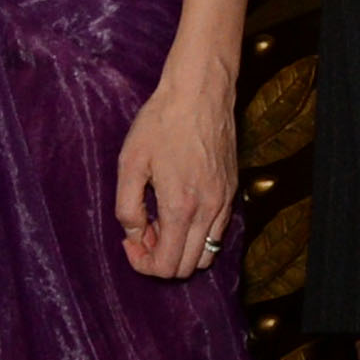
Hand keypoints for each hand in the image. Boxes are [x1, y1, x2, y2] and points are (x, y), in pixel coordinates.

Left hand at [115, 58, 238, 280]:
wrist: (200, 93)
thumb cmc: (161, 123)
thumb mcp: (130, 163)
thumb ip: (128, 207)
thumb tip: (134, 234)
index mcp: (180, 207)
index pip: (166, 266)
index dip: (142, 262)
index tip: (130, 240)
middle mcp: (208, 211)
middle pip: (186, 267)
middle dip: (159, 259)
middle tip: (142, 231)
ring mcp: (224, 202)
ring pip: (206, 255)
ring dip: (180, 249)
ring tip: (161, 222)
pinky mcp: (232, 192)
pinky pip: (217, 232)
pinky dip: (197, 235)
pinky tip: (180, 209)